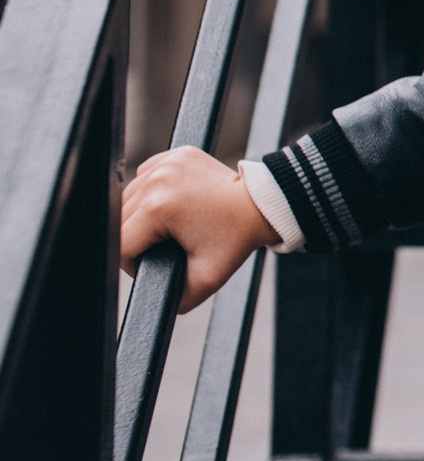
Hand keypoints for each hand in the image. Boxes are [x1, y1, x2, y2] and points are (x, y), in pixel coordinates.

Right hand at [119, 147, 278, 312]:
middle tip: (164, 246)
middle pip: (122, 220)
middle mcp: (156, 180)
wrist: (263, 204)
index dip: (132, 262)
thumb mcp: (207, 277)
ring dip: (142, 216)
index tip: (151, 264)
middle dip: (137, 239)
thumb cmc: (237, 238)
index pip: (122, 243)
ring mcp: (165, 163)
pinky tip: (172, 204)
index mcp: (158, 208)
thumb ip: (177, 298)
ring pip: (130, 198)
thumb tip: (154, 306)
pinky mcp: (174, 154)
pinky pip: (147, 178)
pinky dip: (152, 193)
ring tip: (168, 227)